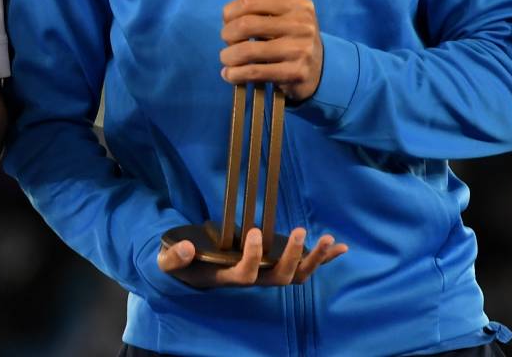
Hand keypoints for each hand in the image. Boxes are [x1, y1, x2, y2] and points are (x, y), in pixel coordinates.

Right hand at [158, 226, 346, 288]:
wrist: (194, 273)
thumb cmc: (183, 266)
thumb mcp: (170, 261)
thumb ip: (175, 257)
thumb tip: (186, 247)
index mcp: (229, 277)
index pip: (246, 274)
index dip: (252, 256)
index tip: (252, 232)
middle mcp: (254, 279)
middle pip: (281, 278)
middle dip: (294, 257)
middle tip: (300, 232)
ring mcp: (267, 274)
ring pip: (297, 275)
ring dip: (315, 259)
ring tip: (329, 240)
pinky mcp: (275, 265)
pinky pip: (304, 266)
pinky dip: (323, 258)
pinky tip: (340, 247)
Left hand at [220, 0, 323, 101]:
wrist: (322, 68)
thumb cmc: (294, 36)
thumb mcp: (289, 12)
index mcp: (297, 4)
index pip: (250, 2)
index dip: (229, 12)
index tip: (225, 20)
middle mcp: (301, 25)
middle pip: (246, 25)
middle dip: (227, 34)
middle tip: (226, 40)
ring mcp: (300, 50)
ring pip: (247, 51)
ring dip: (228, 56)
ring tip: (226, 59)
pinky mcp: (295, 73)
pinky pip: (254, 72)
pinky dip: (235, 74)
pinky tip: (230, 74)